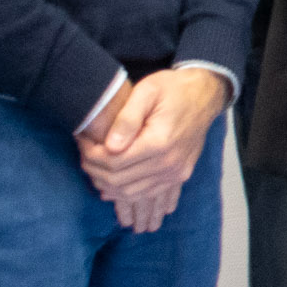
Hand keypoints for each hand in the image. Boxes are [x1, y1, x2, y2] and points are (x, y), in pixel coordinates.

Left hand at [79, 68, 227, 231]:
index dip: (91, 156)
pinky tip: (117, 194)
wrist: (204, 95)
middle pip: (120, 181)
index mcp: (159, 143)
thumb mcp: (147, 91)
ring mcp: (176, 173)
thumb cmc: (173, 89)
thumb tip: (109, 146)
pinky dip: (130, 197)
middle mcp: (169, 164)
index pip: (115, 162)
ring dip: (109, 187)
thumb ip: (127, 118)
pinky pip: (151, 196)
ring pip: (133, 194)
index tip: (81, 142)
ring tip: (94, 171)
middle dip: (95, 172)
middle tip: (83, 157)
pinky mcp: (180, 176)